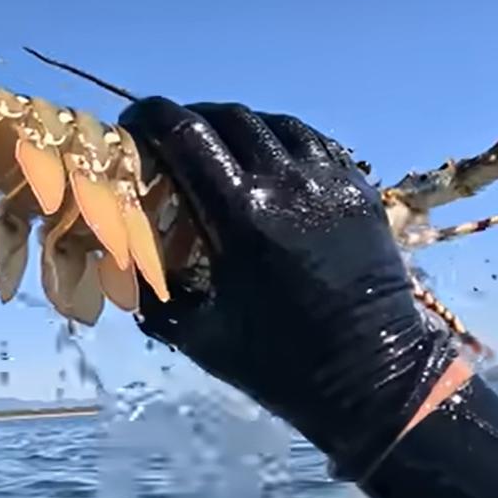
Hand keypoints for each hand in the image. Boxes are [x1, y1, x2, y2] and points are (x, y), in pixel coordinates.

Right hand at [121, 97, 458, 479]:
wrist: (374, 380)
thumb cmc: (277, 365)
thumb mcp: (197, 334)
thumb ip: (154, 291)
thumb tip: (122, 258)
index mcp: (242, 216)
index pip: (185, 134)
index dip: (151, 118)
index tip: (132, 124)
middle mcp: (286, 183)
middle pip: (226, 117)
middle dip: (189, 119)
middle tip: (170, 140)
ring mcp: (329, 181)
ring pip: (271, 122)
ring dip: (235, 127)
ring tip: (219, 148)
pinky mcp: (359, 189)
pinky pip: (311, 142)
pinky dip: (279, 141)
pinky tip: (267, 163)